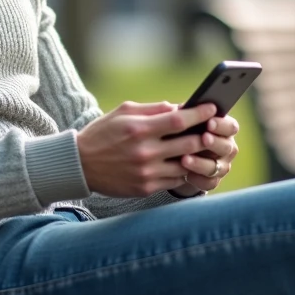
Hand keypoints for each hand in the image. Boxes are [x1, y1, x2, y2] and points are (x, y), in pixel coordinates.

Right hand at [76, 101, 214, 196]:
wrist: (81, 164)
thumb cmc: (103, 133)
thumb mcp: (123, 112)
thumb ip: (153, 109)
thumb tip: (179, 107)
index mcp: (140, 128)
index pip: (179, 120)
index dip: (200, 114)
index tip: (213, 108)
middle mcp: (145, 152)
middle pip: (189, 144)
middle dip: (206, 135)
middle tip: (214, 130)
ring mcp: (146, 172)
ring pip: (186, 165)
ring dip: (198, 156)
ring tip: (204, 148)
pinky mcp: (145, 187)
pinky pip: (175, 180)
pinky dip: (184, 171)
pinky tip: (186, 163)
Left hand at [170, 113, 240, 196]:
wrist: (179, 158)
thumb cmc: (185, 132)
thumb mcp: (186, 123)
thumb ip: (187, 116)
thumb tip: (178, 109)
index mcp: (225, 130)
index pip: (230, 126)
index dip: (221, 125)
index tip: (209, 122)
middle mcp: (227, 148)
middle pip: (226, 147)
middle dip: (214, 142)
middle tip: (204, 138)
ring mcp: (222, 166)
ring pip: (215, 166)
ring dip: (201, 163)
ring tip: (185, 159)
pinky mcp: (213, 181)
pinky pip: (208, 182)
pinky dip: (197, 179)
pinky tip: (186, 175)